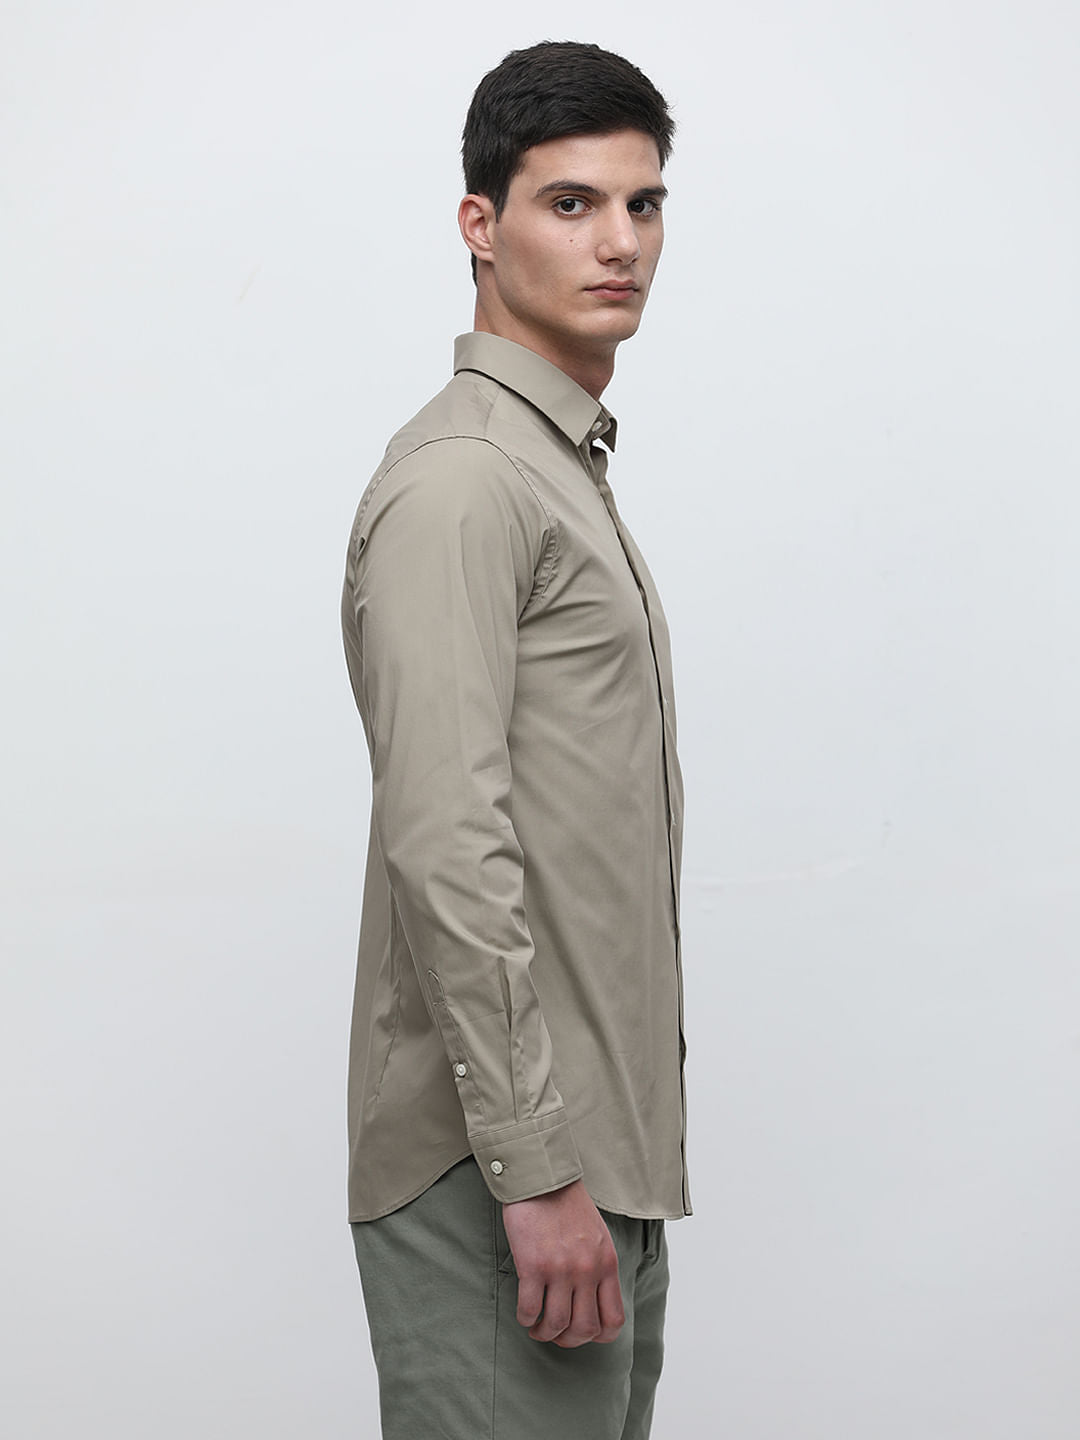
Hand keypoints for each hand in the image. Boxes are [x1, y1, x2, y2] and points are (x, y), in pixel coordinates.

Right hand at [501, 1179, 624, 1346]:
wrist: (542, 1179)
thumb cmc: (568, 1206)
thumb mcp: (597, 1237)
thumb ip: (598, 1267)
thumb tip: (591, 1302)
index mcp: (607, 1264)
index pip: (614, 1320)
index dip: (597, 1337)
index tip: (580, 1331)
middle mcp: (588, 1270)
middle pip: (584, 1329)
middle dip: (568, 1340)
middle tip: (555, 1332)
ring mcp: (561, 1269)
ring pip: (556, 1325)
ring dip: (544, 1332)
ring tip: (537, 1325)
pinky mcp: (533, 1265)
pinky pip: (530, 1310)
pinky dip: (526, 1318)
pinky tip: (524, 1311)